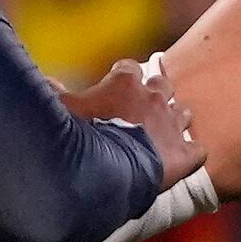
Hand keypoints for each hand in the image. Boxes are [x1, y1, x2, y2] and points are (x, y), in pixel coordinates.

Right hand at [65, 55, 205, 182]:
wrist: (105, 172)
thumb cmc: (80, 137)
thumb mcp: (60, 110)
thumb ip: (52, 92)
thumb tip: (43, 79)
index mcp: (125, 84)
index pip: (128, 68)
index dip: (122, 78)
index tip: (114, 88)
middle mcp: (155, 97)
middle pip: (162, 84)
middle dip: (154, 94)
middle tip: (142, 110)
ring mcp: (173, 124)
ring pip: (183, 112)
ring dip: (174, 120)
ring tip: (162, 134)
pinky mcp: (186, 153)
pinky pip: (198, 150)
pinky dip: (190, 155)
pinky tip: (181, 162)